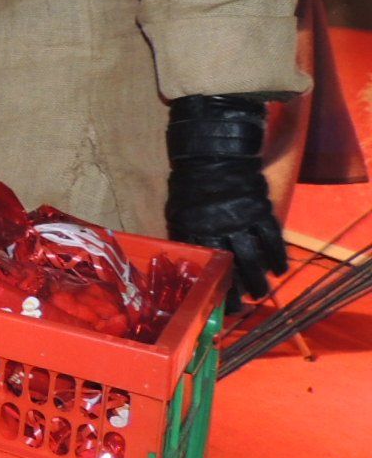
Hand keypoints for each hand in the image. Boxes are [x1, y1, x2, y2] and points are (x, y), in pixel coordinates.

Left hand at [164, 94, 285, 308]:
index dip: (213, 286)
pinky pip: (273, 238)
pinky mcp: (260, 209)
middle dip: (239, 290)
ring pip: (253, 258)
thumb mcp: (178, 209)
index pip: (205, 265)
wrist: (213, 151)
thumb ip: (186, 233)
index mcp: (193, 228)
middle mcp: (217, 228)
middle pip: (232, 267)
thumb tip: (188, 258)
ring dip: (259, 279)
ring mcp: (241, 219)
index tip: (218, 303)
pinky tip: (280, 269)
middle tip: (243, 305)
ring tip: (262, 293)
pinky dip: (278, 256)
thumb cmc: (190, 182)